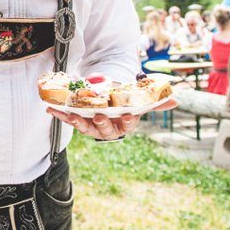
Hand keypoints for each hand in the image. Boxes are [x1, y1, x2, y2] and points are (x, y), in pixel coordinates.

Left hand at [46, 98, 176, 140]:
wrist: (108, 107)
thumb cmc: (124, 105)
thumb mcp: (138, 103)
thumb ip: (154, 102)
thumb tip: (176, 100)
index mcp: (124, 124)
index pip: (128, 124)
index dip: (128, 121)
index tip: (128, 116)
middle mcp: (108, 128)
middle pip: (105, 129)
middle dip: (102, 123)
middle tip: (99, 116)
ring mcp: (92, 127)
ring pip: (86, 126)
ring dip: (77, 121)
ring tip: (71, 115)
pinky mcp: (79, 122)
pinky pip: (70, 120)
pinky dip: (60, 116)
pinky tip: (52, 110)